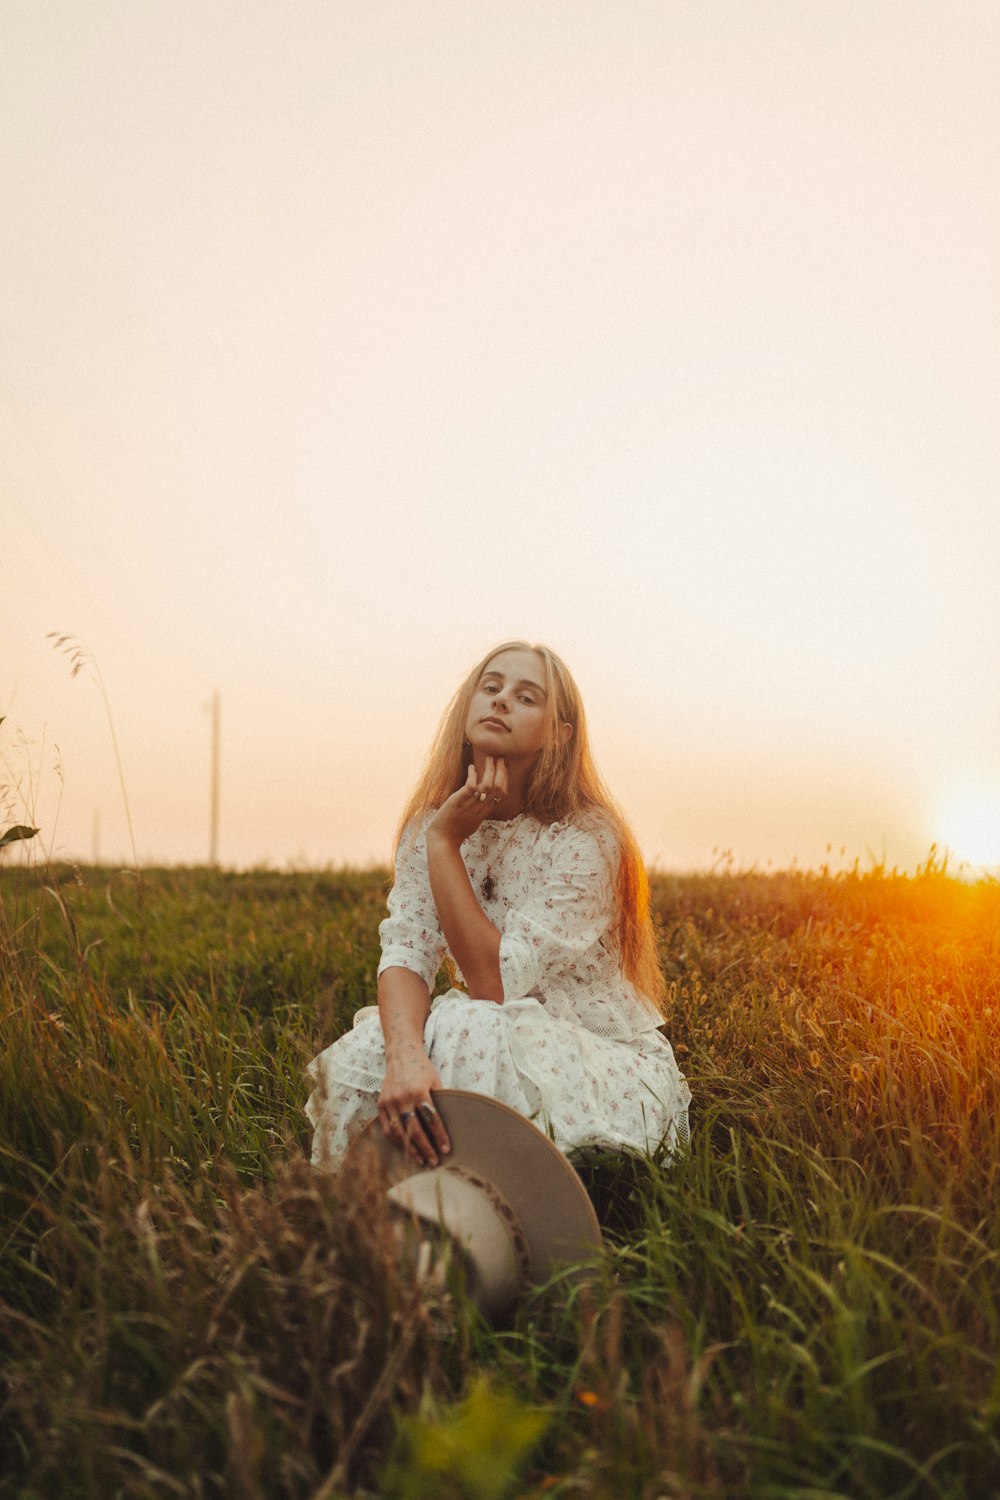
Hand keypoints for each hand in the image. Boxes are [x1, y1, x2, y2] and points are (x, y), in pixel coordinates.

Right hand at [378, 1052, 450, 1166]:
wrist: (401, 1054)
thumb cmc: (422, 1069)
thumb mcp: (435, 1081)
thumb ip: (439, 1101)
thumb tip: (450, 1126)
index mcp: (418, 1091)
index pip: (431, 1120)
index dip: (439, 1136)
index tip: (446, 1150)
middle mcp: (402, 1098)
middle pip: (414, 1130)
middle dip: (425, 1148)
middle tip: (434, 1162)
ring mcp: (389, 1102)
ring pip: (399, 1133)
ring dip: (410, 1149)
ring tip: (421, 1160)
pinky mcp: (381, 1104)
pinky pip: (388, 1128)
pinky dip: (397, 1141)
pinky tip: (406, 1148)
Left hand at [427, 758, 508, 846]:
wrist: (443, 840)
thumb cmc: (455, 831)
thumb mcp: (473, 821)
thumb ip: (478, 810)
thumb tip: (480, 801)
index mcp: (485, 811)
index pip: (502, 793)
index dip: (504, 778)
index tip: (503, 767)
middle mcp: (481, 807)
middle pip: (498, 787)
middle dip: (501, 771)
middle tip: (500, 758)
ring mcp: (471, 804)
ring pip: (487, 784)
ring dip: (490, 769)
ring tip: (488, 758)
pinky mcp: (460, 801)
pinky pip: (471, 785)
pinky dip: (473, 774)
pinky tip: (471, 767)